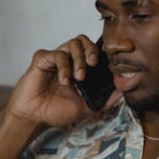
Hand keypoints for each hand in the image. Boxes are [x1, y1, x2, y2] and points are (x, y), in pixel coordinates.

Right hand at [6, 35, 121, 127]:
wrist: (34, 117)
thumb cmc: (55, 111)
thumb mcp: (86, 107)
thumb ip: (105, 100)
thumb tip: (124, 92)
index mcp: (77, 68)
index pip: (92, 50)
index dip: (100, 54)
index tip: (106, 65)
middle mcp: (67, 60)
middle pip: (82, 41)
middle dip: (91, 50)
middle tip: (92, 64)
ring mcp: (54, 59)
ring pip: (71, 44)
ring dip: (79, 59)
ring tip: (78, 78)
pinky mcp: (42, 59)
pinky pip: (56, 54)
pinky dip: (63, 67)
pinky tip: (64, 81)